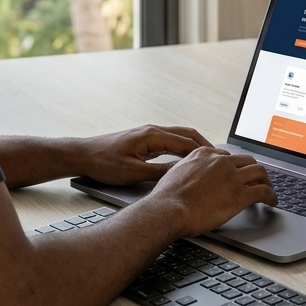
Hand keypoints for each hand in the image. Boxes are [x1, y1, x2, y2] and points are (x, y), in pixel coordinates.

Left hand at [77, 125, 210, 185]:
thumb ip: (158, 172)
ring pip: (180, 136)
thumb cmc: (104, 162)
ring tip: (210, 160)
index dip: (205, 152)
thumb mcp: (133, 172)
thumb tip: (181, 174)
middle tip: (221, 159)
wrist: (84, 154)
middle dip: (205, 146)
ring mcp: (149, 134)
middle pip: (187, 134)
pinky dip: (183, 148)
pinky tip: (188, 159)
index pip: (186, 142)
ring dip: (195, 146)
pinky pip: (170, 141)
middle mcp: (153, 130)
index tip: (219, 161)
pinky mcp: (145, 140)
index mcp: (152, 136)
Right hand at [147, 147, 276, 237]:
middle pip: (247, 160)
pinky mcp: (240, 195)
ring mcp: (232, 177)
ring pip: (259, 172)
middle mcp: (220, 161)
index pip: (228, 156)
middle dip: (253, 170)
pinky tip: (272, 201)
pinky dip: (271, 195)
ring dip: (266, 181)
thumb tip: (189, 177)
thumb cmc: (167, 197)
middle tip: (257, 179)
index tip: (237, 173)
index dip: (235, 166)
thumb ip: (187, 170)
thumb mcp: (175, 173)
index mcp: (204, 154)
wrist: (169, 209)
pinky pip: (263, 191)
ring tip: (268, 190)